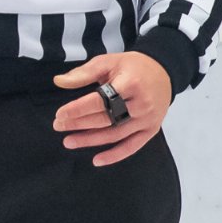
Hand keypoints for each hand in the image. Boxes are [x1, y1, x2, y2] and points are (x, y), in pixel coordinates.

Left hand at [53, 52, 172, 165]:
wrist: (164, 72)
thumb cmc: (131, 66)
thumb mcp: (107, 62)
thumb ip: (83, 73)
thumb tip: (58, 82)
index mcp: (131, 84)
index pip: (100, 101)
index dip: (78, 109)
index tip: (59, 114)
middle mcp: (142, 104)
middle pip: (106, 119)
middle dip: (79, 124)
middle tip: (58, 126)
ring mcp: (148, 119)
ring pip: (115, 134)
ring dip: (90, 141)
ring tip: (69, 142)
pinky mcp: (151, 129)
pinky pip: (132, 146)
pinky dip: (115, 155)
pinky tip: (97, 160)